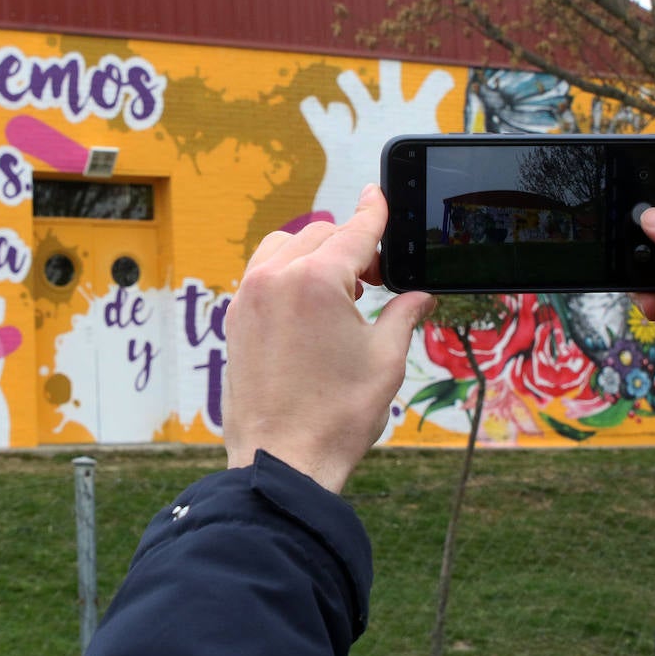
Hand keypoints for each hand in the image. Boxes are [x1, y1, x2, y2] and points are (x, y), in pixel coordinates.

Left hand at [222, 183, 435, 492]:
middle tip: (378, 277)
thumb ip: (403, 316)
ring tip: (343, 290)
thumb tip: (419, 297)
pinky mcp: (234, 320)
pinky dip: (286, 274)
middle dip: (351, 247)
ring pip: (284, 248)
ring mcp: (248, 299)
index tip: (379, 194)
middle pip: (320, 236)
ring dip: (314, 255)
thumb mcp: (386, 361)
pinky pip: (261, 274)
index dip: (374, 212)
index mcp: (315, 282)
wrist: (283, 461)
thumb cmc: (334, 417)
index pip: (354, 231)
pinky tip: (310, 305)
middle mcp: (274, 280)